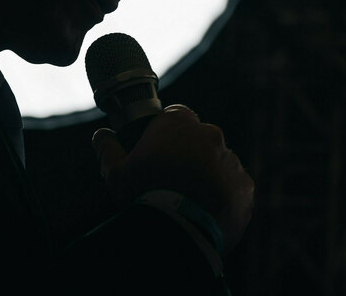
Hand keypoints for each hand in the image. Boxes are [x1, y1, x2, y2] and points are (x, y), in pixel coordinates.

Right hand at [92, 104, 253, 253]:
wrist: (181, 230)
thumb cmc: (145, 195)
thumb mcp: (116, 174)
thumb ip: (108, 150)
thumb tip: (100, 136)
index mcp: (178, 123)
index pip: (175, 115)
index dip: (167, 133)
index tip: (159, 151)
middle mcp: (209, 134)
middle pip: (200, 139)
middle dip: (189, 154)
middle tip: (173, 180)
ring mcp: (230, 159)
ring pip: (219, 162)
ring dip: (208, 175)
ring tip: (189, 201)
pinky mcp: (244, 185)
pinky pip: (234, 187)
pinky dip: (224, 197)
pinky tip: (207, 213)